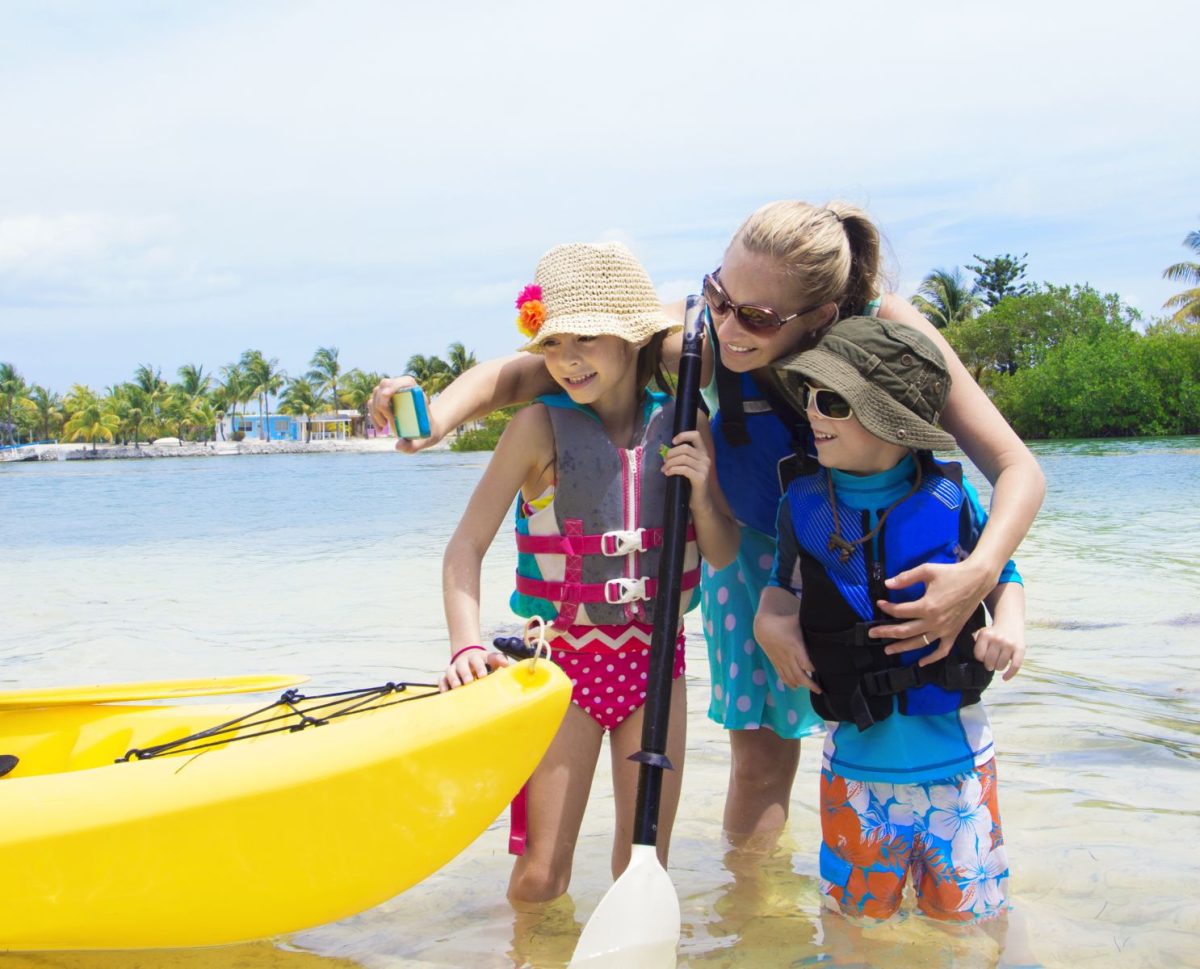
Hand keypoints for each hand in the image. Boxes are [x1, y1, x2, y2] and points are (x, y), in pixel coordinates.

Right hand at [368, 376, 444, 451]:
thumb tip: (398, 446)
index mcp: (417, 393)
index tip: (387, 396)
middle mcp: (404, 390)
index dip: (395, 385)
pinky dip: (373, 416)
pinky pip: (372, 403)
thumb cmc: (428, 432)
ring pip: (376, 394)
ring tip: (383, 427)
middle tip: (387, 423)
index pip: (405, 381)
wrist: (427, 428)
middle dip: (382, 404)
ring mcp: (393, 394)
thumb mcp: (424, 441)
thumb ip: (412, 446)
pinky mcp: (385, 401)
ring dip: (375, 411)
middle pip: (385, 385)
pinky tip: (380, 429)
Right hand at [439, 648, 508, 691]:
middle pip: (462, 666)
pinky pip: (441, 679)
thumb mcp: (490, 659)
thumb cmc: (482, 662)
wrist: (467, 656)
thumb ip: (498, 660)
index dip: (480, 667)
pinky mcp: (445, 676)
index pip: (477, 660)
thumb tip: (506, 664)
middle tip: (469, 681)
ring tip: (457, 687)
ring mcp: (453, 668)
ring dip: (453, 679)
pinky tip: (445, 692)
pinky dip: (442, 685)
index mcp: (475, 658)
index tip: (483, 675)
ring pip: (450, 671)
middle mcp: (463, 662)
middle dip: (465, 673)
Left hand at [662, 430, 712, 505]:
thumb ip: (681, 458)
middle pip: (685, 448)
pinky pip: (684, 469)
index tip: (673, 442)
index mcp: (703, 453)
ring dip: (670, 463)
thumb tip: (665, 452)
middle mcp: (705, 458)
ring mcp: (704, 468)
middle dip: (671, 453)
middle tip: (664, 461)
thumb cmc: (691, 483)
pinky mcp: (700, 477)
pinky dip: (673, 470)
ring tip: (665, 469)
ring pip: (683, 458)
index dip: (683, 435)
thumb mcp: (688, 467)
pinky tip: (668, 473)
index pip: (696, 436)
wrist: (701, 501)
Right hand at [753, 601, 820, 692]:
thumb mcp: (798, 621)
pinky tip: (795, 686)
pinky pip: (783, 677)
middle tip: (820, 690)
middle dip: (810, 685)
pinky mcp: (776, 663)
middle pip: (800, 676)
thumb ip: (810, 623)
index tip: (823, 670)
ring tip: (812, 689)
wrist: (763, 627)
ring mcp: (781, 662)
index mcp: (795, 647)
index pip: (807, 664)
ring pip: (792, 679)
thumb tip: (825, 621)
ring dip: (802, 685)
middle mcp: (788, 657)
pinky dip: (789, 683)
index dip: (814, 669)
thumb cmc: (784, 623)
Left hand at [871, 559, 993, 666]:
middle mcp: (934, 622)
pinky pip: (942, 650)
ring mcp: (944, 630)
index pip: (899, 611)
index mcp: (926, 606)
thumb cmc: (951, 573)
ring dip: (902, 648)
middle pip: (904, 631)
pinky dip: (932, 658)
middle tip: (872, 634)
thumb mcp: (927, 570)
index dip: (886, 608)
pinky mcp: (953, 633)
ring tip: (887, 650)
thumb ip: (906, 577)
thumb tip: (887, 584)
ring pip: (919, 643)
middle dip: (885, 632)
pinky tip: (921, 662)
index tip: (879, 603)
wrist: (977, 580)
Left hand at [972, 626, 1024, 680]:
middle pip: (990, 661)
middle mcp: (998, 639)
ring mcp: (1009, 644)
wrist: (1010, 623)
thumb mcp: (981, 633)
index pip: (979, 655)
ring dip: (998, 668)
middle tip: (990, 663)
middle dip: (988, 665)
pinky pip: (1015, 666)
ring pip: (1001, 665)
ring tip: (998, 664)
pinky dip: (1009, 674)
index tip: (982, 657)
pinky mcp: (1020, 649)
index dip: (980, 658)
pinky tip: (1005, 678)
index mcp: (986, 635)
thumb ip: (976, 643)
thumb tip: (974, 657)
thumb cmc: (993, 632)